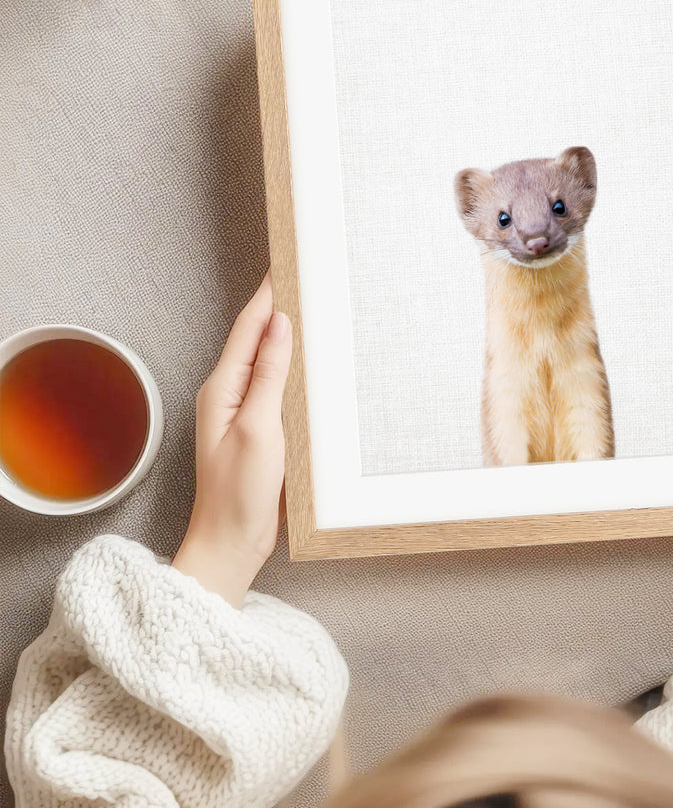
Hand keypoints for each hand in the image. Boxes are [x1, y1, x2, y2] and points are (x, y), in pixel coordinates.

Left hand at [172, 274, 292, 605]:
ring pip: (269, 360)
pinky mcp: (261, 429)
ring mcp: (244, 411)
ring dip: (288, 333)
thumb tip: (279, 324)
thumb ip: (269, 374)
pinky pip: (277, 385)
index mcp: (222, 388)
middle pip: (257, 338)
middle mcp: (230, 394)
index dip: (268, 293)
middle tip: (307, 275)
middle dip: (279, 305)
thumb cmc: (239, 493)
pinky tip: (312, 361)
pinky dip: (294, 365)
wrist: (232, 543)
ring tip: (314, 306)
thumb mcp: (259, 427)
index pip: (249, 327)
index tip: (287, 263)